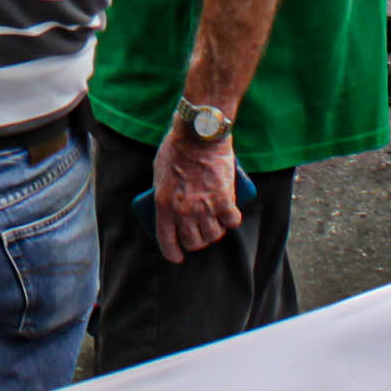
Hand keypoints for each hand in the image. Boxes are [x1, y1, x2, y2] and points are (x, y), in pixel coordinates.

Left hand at [150, 126, 244, 264]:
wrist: (199, 135)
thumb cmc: (176, 149)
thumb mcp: (159, 173)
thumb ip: (164, 193)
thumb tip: (170, 207)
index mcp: (163, 205)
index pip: (167, 242)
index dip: (173, 253)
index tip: (178, 256)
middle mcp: (184, 211)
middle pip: (193, 242)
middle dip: (196, 242)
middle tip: (199, 234)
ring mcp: (205, 207)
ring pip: (213, 235)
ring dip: (215, 232)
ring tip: (214, 223)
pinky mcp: (225, 200)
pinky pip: (232, 221)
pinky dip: (232, 220)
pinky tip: (230, 215)